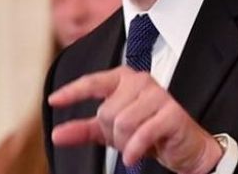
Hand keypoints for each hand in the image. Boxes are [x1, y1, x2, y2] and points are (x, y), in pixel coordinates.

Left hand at [48, 66, 223, 173]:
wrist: (184, 148)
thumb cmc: (148, 133)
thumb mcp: (111, 132)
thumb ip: (84, 130)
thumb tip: (57, 134)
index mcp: (125, 80)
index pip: (94, 82)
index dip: (73, 92)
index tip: (54, 100)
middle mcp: (141, 81)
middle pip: (107, 112)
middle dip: (112, 134)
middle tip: (127, 140)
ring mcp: (158, 95)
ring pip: (122, 123)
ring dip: (125, 143)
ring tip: (135, 146)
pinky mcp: (172, 113)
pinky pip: (142, 133)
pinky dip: (134, 150)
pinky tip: (134, 157)